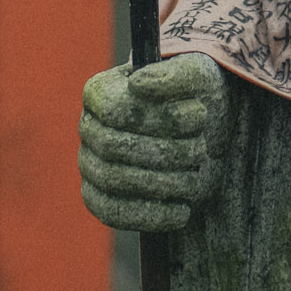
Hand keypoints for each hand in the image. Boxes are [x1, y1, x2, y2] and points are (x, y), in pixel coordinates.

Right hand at [79, 51, 227, 232]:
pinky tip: (183, 211)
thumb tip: (138, 84)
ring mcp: (90, 164)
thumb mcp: (198, 76)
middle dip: (165, 152)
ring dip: (163, 182)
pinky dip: (150, 216)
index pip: (116, 109)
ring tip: (196, 175)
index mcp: (101, 92)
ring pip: (114, 181)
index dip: (157, 116)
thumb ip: (174, 75)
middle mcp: (89, 127)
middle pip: (113, 147)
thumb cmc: (195, 98)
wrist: (202, 135)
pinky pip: (112, 213)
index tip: (199, 116)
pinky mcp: (99, 198)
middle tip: (201, 150)